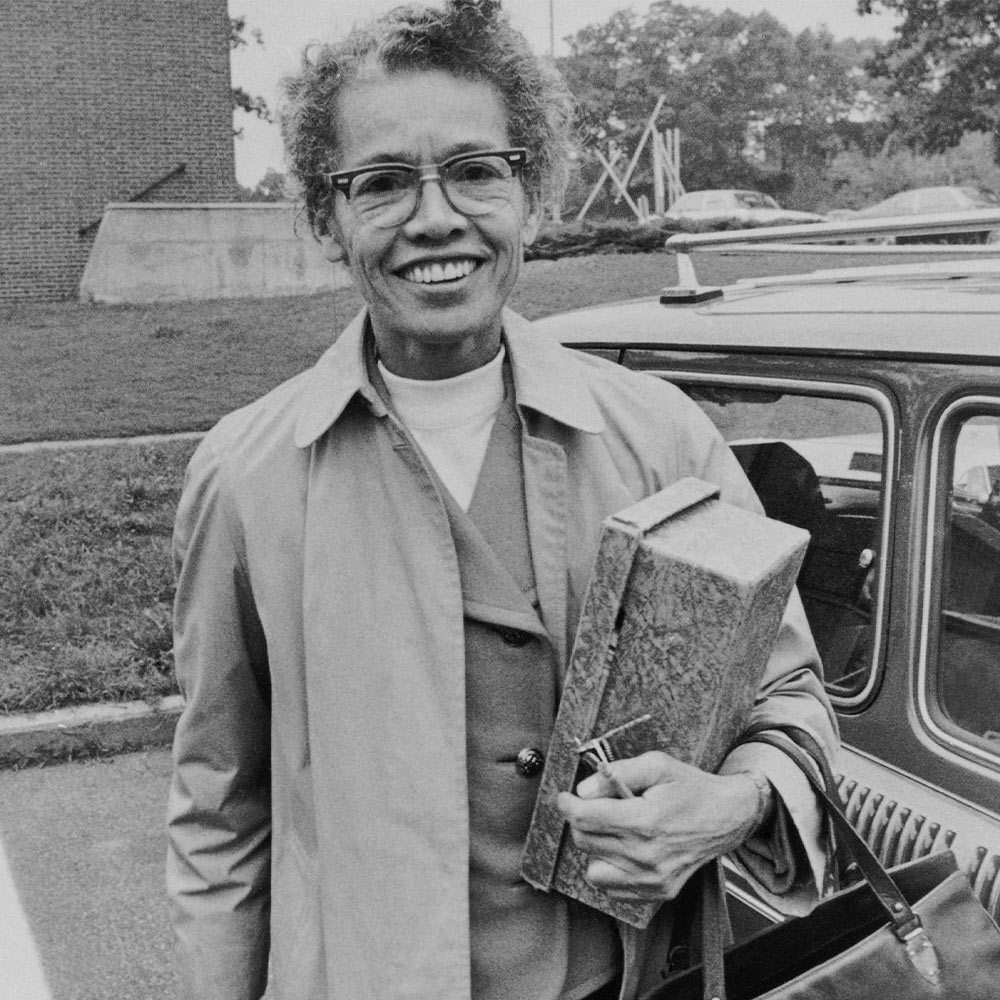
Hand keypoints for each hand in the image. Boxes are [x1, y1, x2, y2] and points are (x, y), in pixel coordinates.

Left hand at [556, 751, 761, 901]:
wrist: (726, 817)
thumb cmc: (690, 788)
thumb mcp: (656, 765)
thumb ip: (617, 773)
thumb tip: (583, 790)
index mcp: (645, 821)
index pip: (585, 818)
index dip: (566, 804)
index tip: (564, 797)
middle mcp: (646, 856)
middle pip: (584, 841)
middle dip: (582, 820)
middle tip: (599, 806)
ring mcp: (652, 879)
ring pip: (593, 868)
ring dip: (596, 847)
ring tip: (615, 830)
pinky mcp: (657, 892)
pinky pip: (611, 888)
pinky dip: (610, 869)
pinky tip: (626, 849)